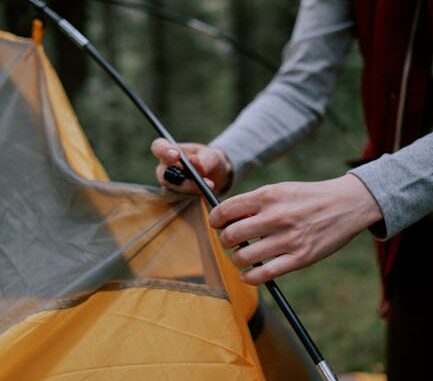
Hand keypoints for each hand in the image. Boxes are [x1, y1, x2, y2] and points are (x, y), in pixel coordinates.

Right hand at [151, 138, 231, 193]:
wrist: (215, 176)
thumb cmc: (209, 160)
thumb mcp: (211, 156)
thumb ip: (203, 159)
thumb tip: (193, 161)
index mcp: (169, 151)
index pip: (158, 147)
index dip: (163, 151)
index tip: (176, 156)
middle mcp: (165, 169)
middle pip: (164, 175)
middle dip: (182, 180)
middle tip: (200, 181)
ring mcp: (169, 185)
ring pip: (173, 189)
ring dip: (191, 189)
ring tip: (210, 185)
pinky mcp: (176, 197)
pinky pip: (181, 200)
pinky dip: (195, 197)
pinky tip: (206, 194)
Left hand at [209, 174, 382, 284]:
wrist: (346, 204)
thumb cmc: (307, 197)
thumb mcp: (280, 190)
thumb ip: (254, 203)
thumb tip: (227, 218)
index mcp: (268, 196)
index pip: (225, 210)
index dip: (215, 219)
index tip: (217, 224)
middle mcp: (276, 217)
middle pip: (231, 235)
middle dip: (224, 240)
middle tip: (229, 241)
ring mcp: (288, 239)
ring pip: (244, 257)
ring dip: (236, 258)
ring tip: (242, 255)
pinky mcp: (300, 258)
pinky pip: (264, 275)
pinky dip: (249, 277)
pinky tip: (249, 273)